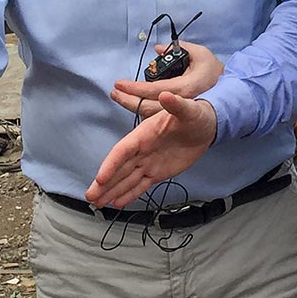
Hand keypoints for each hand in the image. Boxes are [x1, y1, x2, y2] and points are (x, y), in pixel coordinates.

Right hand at [85, 93, 218, 208]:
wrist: (206, 126)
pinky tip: (117, 203)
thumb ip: (176, 104)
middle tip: (90, 196)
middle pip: (119, 168)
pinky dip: (129, 194)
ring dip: (111, 191)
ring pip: (126, 179)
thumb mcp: (188, 109)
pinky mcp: (157, 172)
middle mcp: (142, 150)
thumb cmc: (195, 115)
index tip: (101, 178)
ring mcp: (148, 162)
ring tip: (96, 203)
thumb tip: (165, 94)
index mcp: (144, 134)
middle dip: (104, 183)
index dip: (111, 164)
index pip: (123, 151)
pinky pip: (140, 185)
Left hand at [109, 41, 223, 111]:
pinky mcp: (177, 118)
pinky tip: (135, 105)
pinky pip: (156, 118)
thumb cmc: (214, 73)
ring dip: (133, 107)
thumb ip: (180, 48)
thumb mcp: (201, 54)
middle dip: (127, 101)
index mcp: (184, 88)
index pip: (152, 90)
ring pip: (150, 116)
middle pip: (147, 107)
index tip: (118, 83)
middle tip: (114, 92)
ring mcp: (178, 114)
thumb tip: (157, 48)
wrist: (232, 97)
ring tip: (121, 97)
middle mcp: (179, 104)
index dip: (133, 88)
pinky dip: (144, 112)